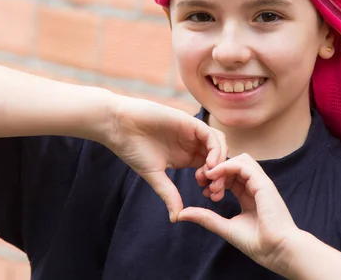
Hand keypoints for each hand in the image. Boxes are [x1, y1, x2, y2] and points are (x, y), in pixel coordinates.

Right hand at [104, 95, 227, 221]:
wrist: (119, 126)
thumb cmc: (133, 148)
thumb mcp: (154, 175)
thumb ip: (168, 194)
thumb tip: (176, 218)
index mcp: (187, 156)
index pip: (211, 169)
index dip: (215, 183)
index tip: (209, 196)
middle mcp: (192, 144)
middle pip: (219, 157)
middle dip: (221, 174)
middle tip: (214, 191)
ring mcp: (192, 132)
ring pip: (219, 144)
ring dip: (221, 161)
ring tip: (211, 178)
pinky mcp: (189, 122)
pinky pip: (211, 135)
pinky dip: (215, 149)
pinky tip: (208, 164)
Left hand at [177, 153, 300, 276]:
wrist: (277, 250)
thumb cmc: (257, 243)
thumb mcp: (225, 227)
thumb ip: (206, 217)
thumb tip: (183, 214)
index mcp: (249, 196)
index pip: (231, 177)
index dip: (215, 179)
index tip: (202, 189)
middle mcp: (256, 187)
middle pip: (234, 165)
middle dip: (215, 170)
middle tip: (201, 181)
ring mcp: (261, 183)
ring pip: (240, 160)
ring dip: (221, 167)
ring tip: (209, 180)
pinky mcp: (263, 183)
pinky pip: (244, 164)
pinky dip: (227, 166)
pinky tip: (215, 175)